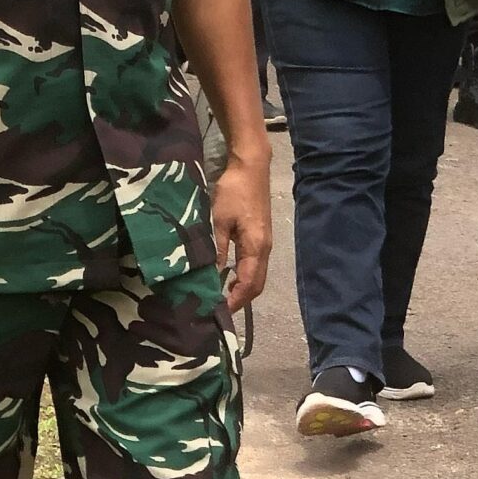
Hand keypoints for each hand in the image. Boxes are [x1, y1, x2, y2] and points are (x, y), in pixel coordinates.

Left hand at [211, 154, 272, 310]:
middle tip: (218, 309)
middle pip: (257, 284)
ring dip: (243, 289)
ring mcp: (265, 243)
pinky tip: (229, 278)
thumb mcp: (219, 220)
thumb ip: (217, 248)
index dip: (235, 300)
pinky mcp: (261, 237)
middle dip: (240, 300)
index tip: (218, 311)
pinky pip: (255, 265)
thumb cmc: (234, 191)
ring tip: (221, 297)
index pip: (248, 284)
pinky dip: (244, 277)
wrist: (251, 167)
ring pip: (257, 276)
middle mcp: (265, 249)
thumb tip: (212, 275)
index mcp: (256, 247)